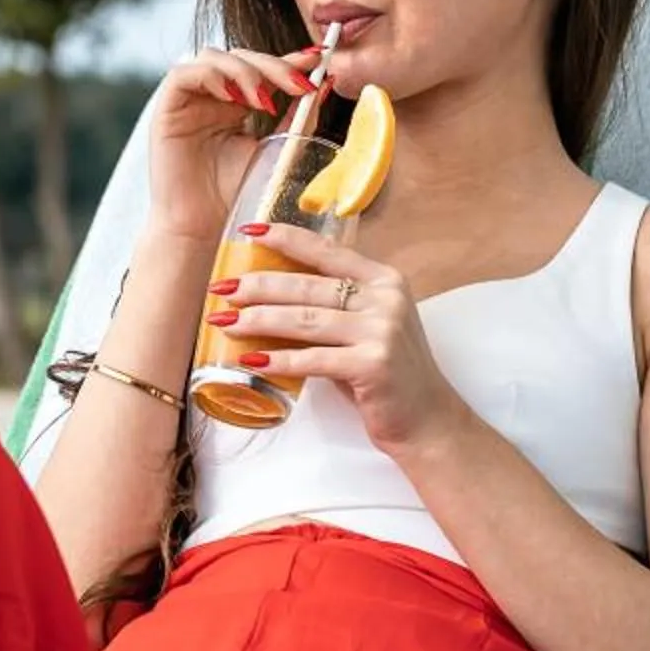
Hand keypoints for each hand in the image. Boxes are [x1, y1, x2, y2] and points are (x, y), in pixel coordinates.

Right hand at [144, 43, 323, 242]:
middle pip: (240, 56)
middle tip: (298, 84)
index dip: (289, 60)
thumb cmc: (237, 196)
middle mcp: (211, 97)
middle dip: (273, 65)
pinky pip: (183, 74)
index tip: (319, 59)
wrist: (205, 229)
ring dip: (244, 71)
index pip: (262, 69)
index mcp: (236, 104)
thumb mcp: (277, 150)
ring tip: (264, 101)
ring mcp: (189, 101)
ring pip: (213, 57)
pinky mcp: (166, 108)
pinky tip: (232, 98)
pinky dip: (211, 76)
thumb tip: (324, 84)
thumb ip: (297, 119)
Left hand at [209, 221, 476, 456]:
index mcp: (384, 279)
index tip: (250, 231)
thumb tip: (271, 292)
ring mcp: (382, 330)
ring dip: (259, 320)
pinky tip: (252, 359)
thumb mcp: (369, 325)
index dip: (286, 238)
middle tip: (222, 289)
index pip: (326, 250)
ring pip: (305, 319)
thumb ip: (336, 304)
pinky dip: (279, 359)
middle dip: (258, 286)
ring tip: (225, 322)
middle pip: (307, 286)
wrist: (427, 419)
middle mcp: (385, 298)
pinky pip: (313, 359)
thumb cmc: (388, 373)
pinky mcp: (373, 364)